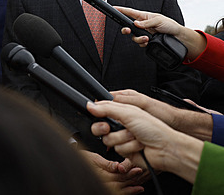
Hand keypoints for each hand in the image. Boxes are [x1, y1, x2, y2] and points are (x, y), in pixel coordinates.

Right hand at [80, 151, 145, 193]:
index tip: (137, 169)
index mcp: (102, 174)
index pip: (119, 174)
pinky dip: (125, 193)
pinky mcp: (103, 187)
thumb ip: (107, 164)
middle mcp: (103, 182)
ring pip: (119, 190)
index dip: (129, 172)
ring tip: (140, 188)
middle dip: (132, 179)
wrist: (72, 164)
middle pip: (121, 182)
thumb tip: (118, 166)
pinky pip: (116, 193)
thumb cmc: (82, 159)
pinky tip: (131, 192)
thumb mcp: (94, 158)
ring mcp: (104, 186)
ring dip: (130, 189)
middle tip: (141, 175)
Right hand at [88, 100, 202, 183]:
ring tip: (136, 136)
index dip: (97, 112)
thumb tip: (90, 105)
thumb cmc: (154, 129)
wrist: (166, 149)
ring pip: (108, 139)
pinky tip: (139, 146)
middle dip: (105, 128)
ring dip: (123, 138)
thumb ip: (107, 108)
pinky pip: (117, 149)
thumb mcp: (129, 112)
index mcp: (122, 111)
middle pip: (100, 126)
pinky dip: (129, 147)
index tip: (96, 114)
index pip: (102, 109)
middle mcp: (121, 124)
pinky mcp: (125, 150)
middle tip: (109, 127)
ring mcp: (123, 138)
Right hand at [115, 6, 181, 45]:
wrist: (177, 37)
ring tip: (147, 38)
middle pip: (128, 26)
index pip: (130, 12)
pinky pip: (140, 43)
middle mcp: (142, 25)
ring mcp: (144, 33)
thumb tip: (136, 24)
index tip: (113, 8)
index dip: (121, 10)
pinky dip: (143, 43)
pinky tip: (148, 42)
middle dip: (126, 29)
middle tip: (128, 30)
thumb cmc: (169, 25)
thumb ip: (147, 22)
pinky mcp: (147, 40)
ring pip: (134, 37)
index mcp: (144, 17)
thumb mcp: (158, 20)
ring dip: (138, 38)